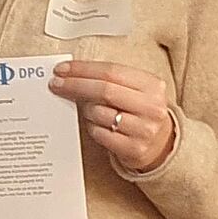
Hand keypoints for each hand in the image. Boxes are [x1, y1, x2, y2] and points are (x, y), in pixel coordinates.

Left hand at [50, 59, 173, 173]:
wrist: (161, 144)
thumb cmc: (140, 112)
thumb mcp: (136, 90)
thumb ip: (110, 80)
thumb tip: (71, 73)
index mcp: (152, 85)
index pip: (111, 71)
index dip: (83, 69)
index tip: (62, 69)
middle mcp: (151, 107)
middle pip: (104, 90)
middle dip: (75, 85)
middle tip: (56, 84)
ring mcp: (144, 129)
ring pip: (99, 113)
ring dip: (86, 110)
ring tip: (90, 110)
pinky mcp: (134, 149)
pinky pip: (99, 133)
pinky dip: (92, 127)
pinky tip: (97, 125)